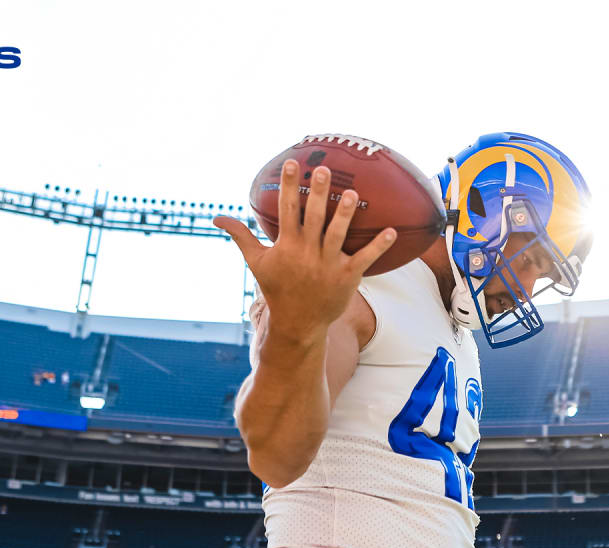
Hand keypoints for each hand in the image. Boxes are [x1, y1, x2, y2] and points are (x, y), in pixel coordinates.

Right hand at [214, 159, 395, 344]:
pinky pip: (365, 259)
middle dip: (318, 193)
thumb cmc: (278, 288)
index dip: (288, 186)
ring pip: (337, 235)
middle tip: (324, 170)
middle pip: (313, 218)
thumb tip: (216, 218)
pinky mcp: (347, 277)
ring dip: (345, 215)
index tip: (292, 163)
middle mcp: (306, 253)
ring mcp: (327, 265)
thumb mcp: (257, 262)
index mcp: (286, 245)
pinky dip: (378, 246)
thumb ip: (241, 236)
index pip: (286, 210)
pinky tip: (392, 231)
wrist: (298, 323)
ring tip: (353, 193)